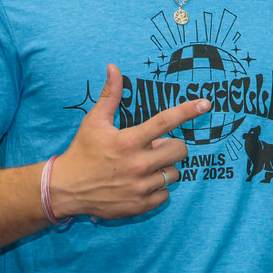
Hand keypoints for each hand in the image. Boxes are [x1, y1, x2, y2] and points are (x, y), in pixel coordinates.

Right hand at [47, 65, 210, 219]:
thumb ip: (110, 95)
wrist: (66, 189)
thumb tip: (113, 67)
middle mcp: (137, 164)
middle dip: (171, 147)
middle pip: (180, 150)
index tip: (206, 103)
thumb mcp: (94, 122)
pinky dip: (157, 188)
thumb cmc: (82, 151)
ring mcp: (140, 187)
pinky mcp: (141, 205)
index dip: (188, 111)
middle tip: (154, 148)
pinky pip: (166, 194)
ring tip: (144, 167)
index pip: (165, 122)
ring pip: (174, 173)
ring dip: (164, 168)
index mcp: (128, 141)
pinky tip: (140, 184)